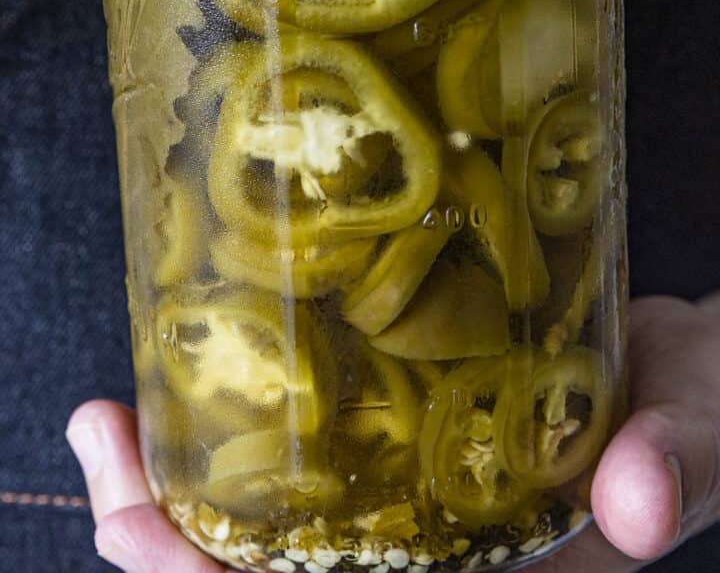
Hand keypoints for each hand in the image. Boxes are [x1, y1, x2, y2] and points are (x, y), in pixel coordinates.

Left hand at [67, 295, 719, 572]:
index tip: (142, 528)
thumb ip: (681, 460)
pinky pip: (303, 466)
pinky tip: (191, 394)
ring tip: (112, 420)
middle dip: (165, 542)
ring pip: (270, 535)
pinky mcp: (408, 446)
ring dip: (178, 491)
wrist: (686, 375)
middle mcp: (437, 560)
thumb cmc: (698, 410)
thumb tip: (642, 496)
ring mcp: (415, 508)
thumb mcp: (700, 427)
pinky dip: (234, 441)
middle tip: (100, 445)